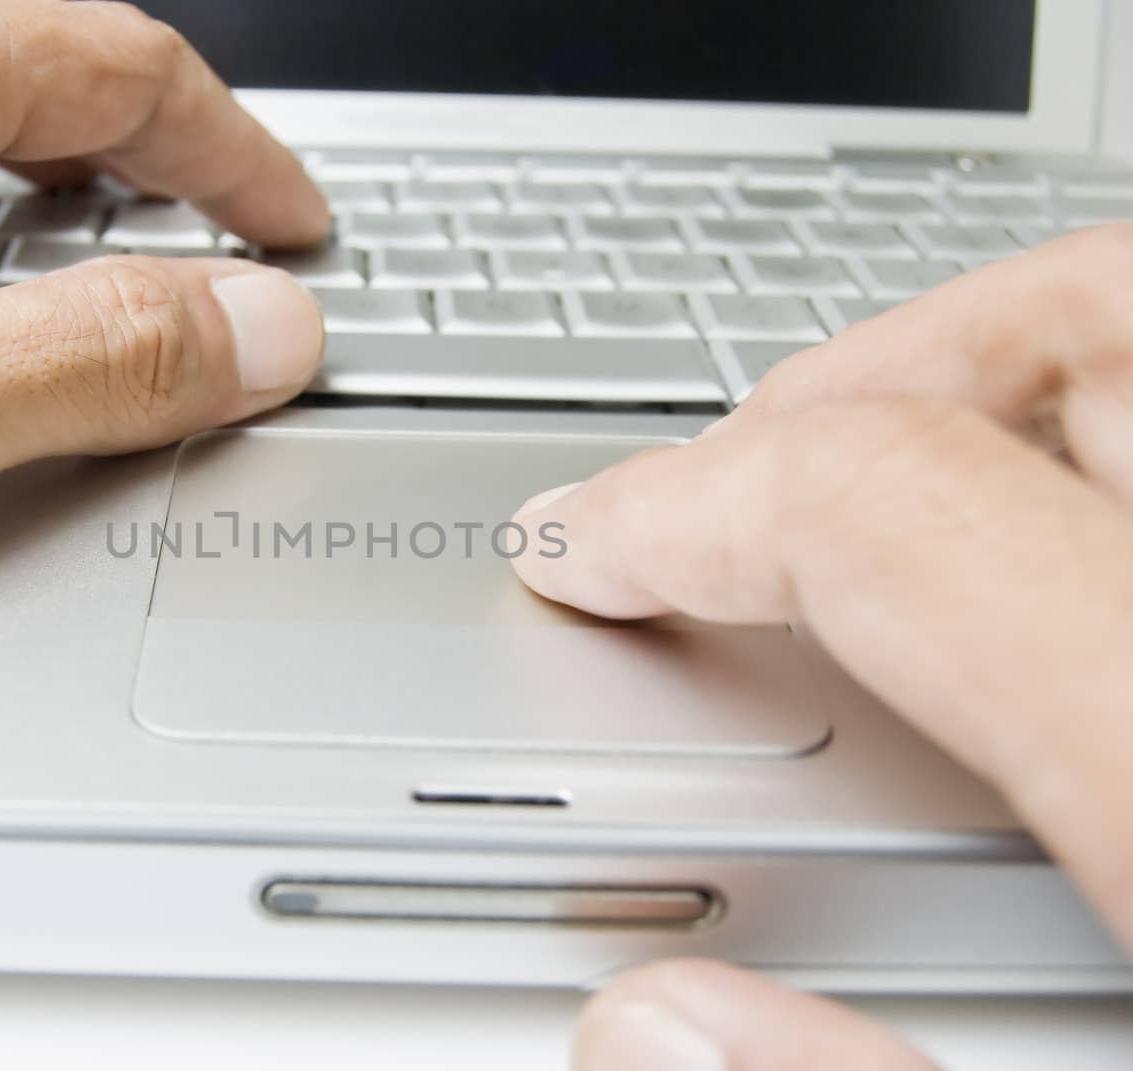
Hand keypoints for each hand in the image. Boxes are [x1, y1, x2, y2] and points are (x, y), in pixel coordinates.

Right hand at [513, 223, 1132, 1068]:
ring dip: (992, 379)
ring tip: (872, 473)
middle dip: (852, 390)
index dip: (690, 507)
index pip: (892, 514)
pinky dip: (1093, 438)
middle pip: (1073, 342)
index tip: (588, 547)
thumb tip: (653, 1031)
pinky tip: (1052, 539)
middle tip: (724, 478)